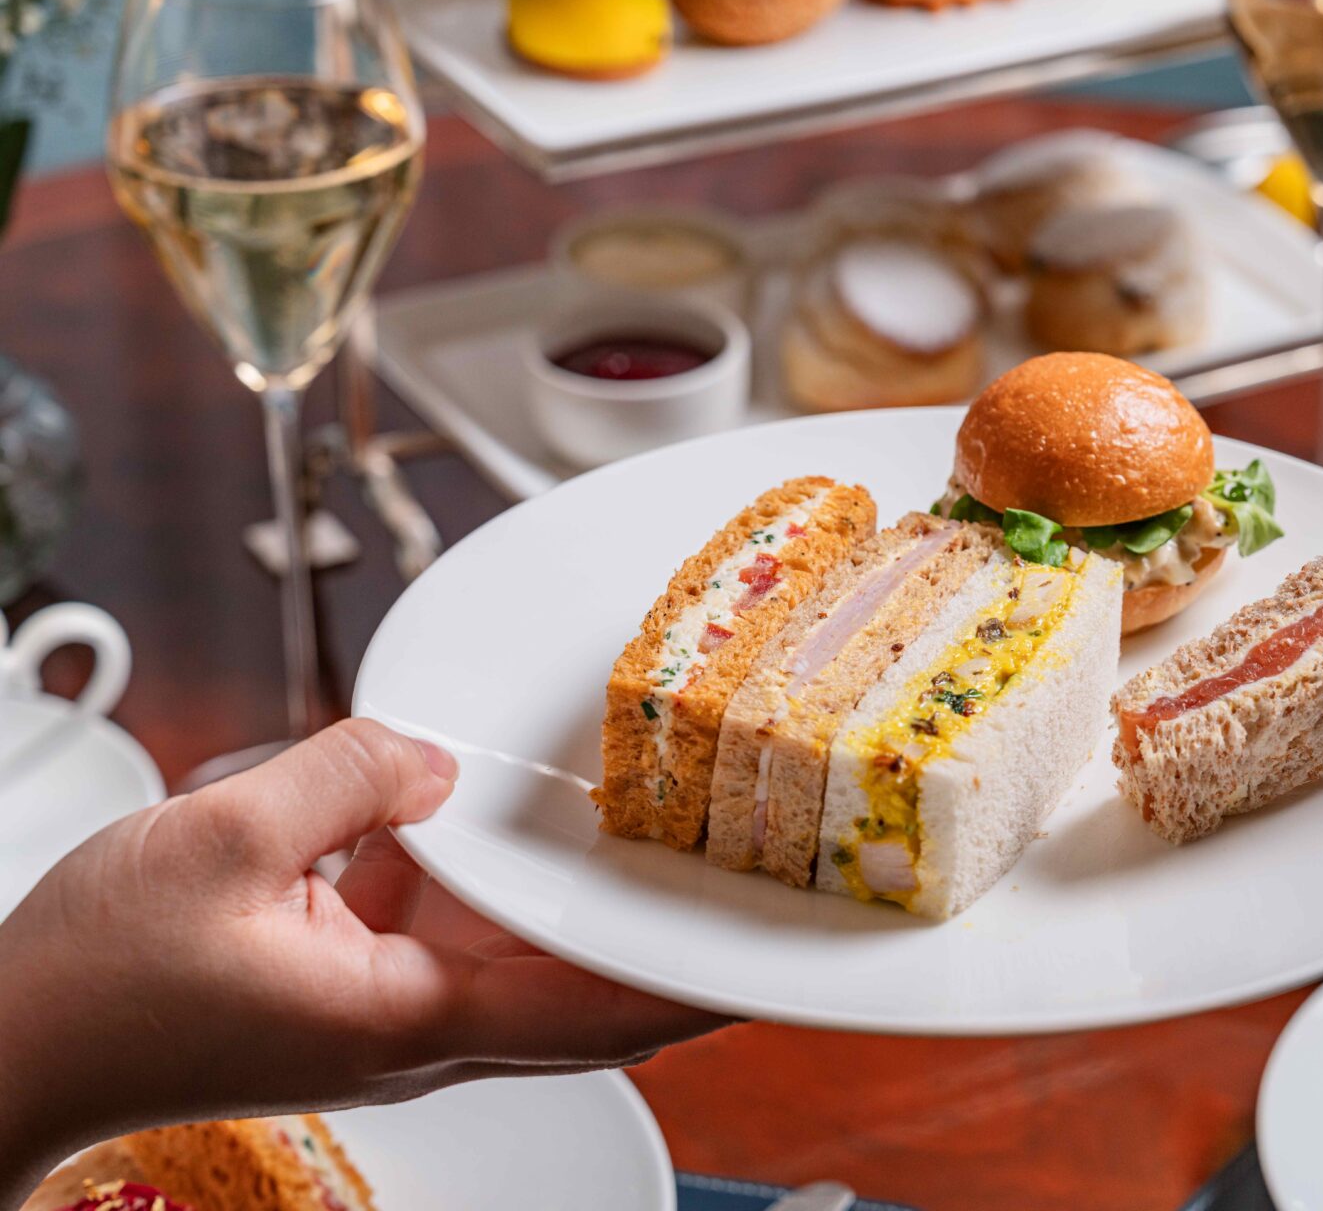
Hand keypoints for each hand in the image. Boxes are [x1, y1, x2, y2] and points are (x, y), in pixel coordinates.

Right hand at [0, 719, 728, 1201]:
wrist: (13, 1047)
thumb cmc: (90, 986)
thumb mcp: (218, 841)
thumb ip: (349, 777)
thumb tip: (434, 756)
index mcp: (406, 1014)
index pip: (594, 1010)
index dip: (691, 984)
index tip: (765, 954)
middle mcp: (417, 1026)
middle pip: (583, 989)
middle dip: (660, 937)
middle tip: (738, 874)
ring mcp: (389, 1010)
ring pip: (521, 954)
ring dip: (575, 902)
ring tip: (651, 831)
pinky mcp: (355, 985)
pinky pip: (451, 927)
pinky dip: (487, 881)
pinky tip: (497, 816)